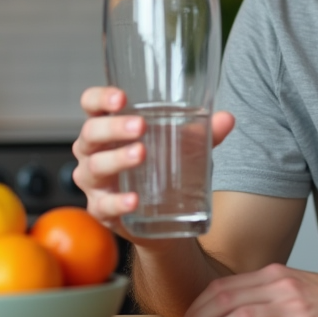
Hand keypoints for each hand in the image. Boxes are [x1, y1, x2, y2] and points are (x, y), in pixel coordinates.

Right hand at [71, 86, 234, 238]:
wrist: (164, 218)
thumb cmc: (164, 167)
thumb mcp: (185, 146)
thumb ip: (205, 133)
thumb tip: (227, 119)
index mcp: (108, 127)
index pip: (91, 105)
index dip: (99, 98)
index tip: (121, 98)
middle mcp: (93, 151)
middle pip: (90, 133)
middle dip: (114, 127)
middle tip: (140, 126)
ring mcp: (95, 182)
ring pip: (95, 167)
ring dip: (116, 159)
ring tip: (141, 154)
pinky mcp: (101, 210)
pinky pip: (104, 206)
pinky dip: (118, 202)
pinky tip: (134, 200)